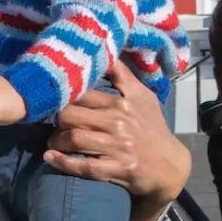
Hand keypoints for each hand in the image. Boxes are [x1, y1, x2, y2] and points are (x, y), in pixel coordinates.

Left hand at [45, 65, 190, 220]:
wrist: (171, 165)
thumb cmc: (153, 128)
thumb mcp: (143, 96)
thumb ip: (123, 75)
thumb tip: (106, 51)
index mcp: (122, 102)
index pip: (82, 93)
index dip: (63, 97)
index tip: (54, 101)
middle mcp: (118, 122)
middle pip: (72, 115)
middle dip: (56, 120)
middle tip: (53, 124)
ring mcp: (118, 147)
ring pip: (75, 139)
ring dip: (56, 141)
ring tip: (53, 142)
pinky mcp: (118, 169)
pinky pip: (84, 166)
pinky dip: (63, 162)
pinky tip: (50, 158)